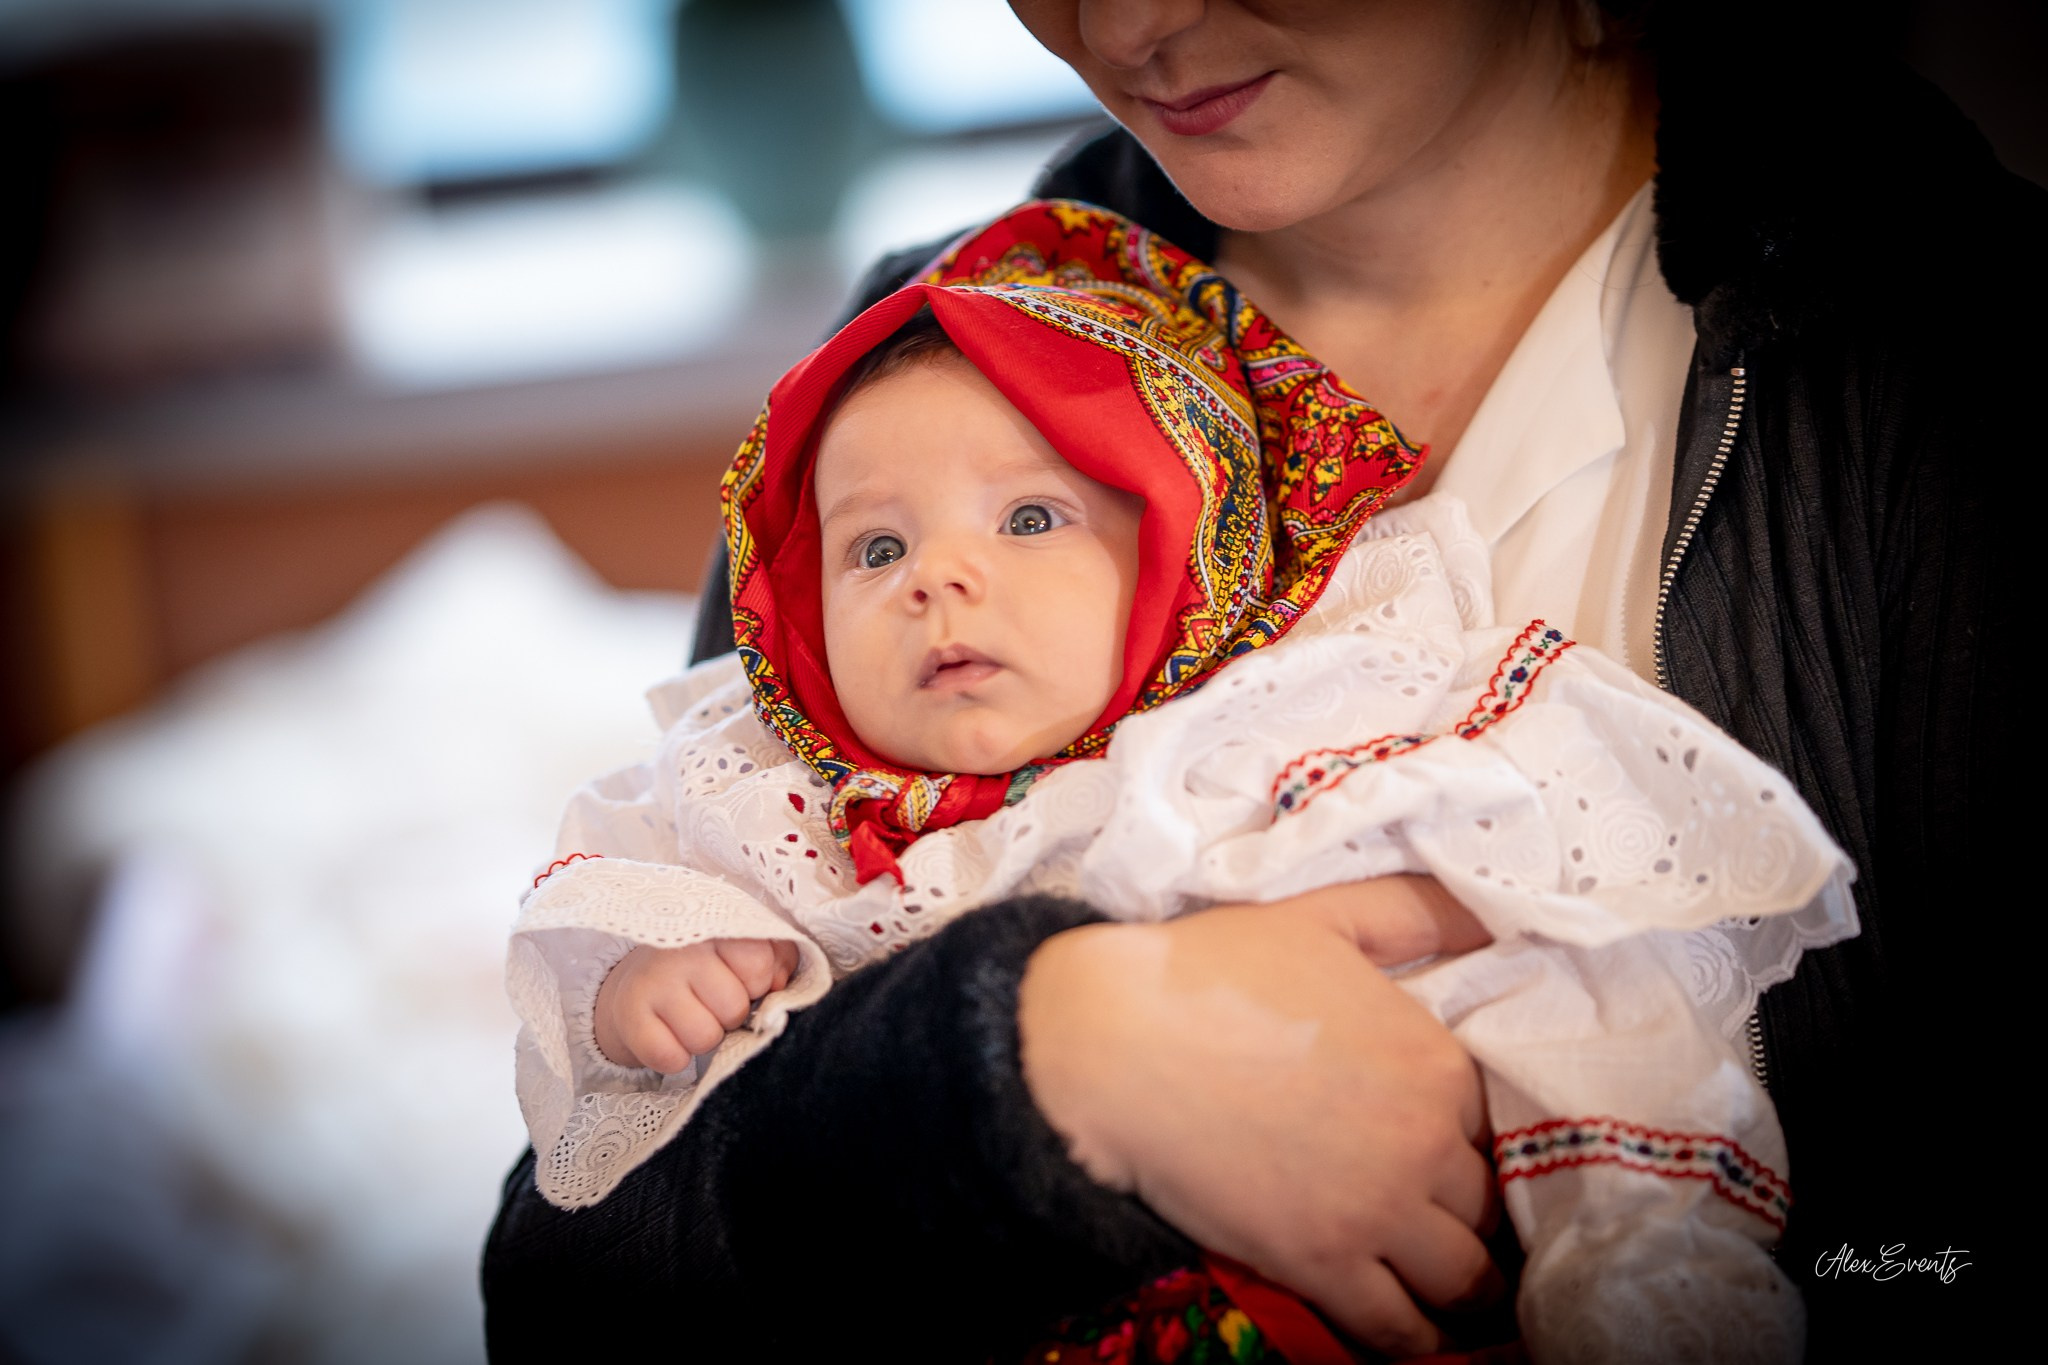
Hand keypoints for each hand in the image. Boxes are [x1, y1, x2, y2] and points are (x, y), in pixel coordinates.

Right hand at [593, 938, 797, 1073]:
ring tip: (691, 1018)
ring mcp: (652, 981)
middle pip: (734, 1007)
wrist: (641, 984)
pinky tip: (668, 1035)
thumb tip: (780, 985)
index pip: (757, 962)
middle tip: (712, 1004)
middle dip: (730, 1016)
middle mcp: (680, 949)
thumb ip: (777, 959)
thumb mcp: (745, 953)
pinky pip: (670, 1057)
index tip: (743, 981)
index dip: (758, 983)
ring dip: (703, 1038)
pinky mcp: (629, 1016)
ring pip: (704, 1037)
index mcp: (715, 929)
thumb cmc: (707, 969)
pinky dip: (674, 1057)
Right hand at [1018, 876, 1498, 1357]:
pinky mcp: (1321, 1264)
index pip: (1497, 1126)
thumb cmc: (1209, 972)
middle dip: (1478, 1220)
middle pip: (1487, 1207)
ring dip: (1466, 1293)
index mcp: (1434, 1063)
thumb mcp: (1322, 918)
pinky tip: (1414, 1336)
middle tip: (1457, 1231)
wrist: (1113, 1041)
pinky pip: (1399, 1329)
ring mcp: (1376, 1211)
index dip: (1475, 1143)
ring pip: (1463, 1280)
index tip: (1457, 1158)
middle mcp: (1423, 1143)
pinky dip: (1416, 1340)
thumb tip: (1488, 914)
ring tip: (1456, 1299)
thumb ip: (1411, 913)